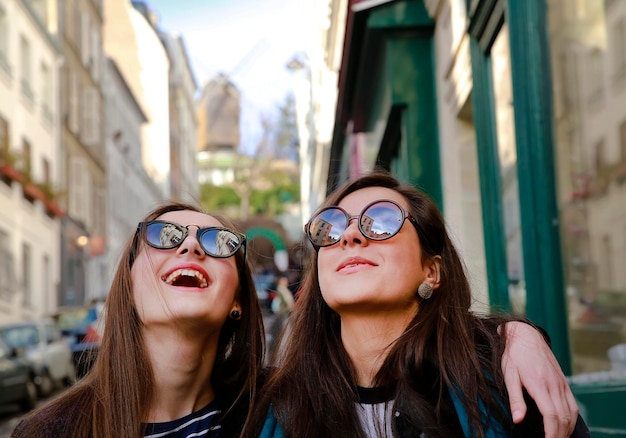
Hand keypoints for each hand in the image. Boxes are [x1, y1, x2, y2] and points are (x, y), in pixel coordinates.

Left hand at [501, 321, 578, 437]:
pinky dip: (572, 418)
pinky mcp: (563, 382)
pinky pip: (572, 404)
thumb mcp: (509, 375)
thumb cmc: (514, 355)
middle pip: (563, 418)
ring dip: (566, 429)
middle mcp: (554, 385)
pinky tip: (565, 425)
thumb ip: (515, 399)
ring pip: (571, 413)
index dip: (551, 434)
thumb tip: (518, 419)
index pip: (552, 416)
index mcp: (540, 385)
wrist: (525, 335)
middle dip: (559, 435)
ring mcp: (561, 383)